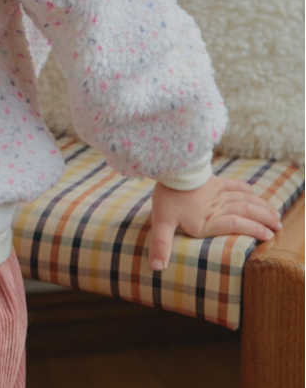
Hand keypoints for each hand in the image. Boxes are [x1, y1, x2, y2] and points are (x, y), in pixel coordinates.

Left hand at [148, 175, 282, 270]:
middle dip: (264, 219)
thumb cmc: (167, 195)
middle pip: (246, 211)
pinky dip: (246, 189)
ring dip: (261, 206)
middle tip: (278, 227)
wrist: (170, 166)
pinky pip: (234, 184)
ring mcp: (217, 192)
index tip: (268, 236)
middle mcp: (216, 206)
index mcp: (207, 220)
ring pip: (244, 199)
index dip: (253, 230)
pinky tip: (254, 192)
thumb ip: (161, 245)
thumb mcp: (161, 222)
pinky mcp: (214, 180)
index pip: (235, 225)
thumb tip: (156, 268)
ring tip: (274, 214)